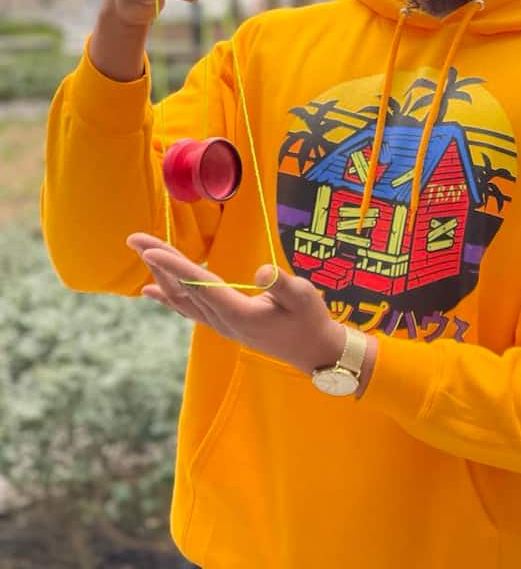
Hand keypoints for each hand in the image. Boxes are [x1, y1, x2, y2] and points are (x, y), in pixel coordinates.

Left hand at [126, 232, 346, 375]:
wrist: (316, 352)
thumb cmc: (311, 320)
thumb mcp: (304, 297)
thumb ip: (283, 285)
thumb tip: (264, 270)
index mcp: (239, 313)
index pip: (199, 284)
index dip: (174, 266)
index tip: (150, 249)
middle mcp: (222, 321)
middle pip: (182, 289)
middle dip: (158, 262)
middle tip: (133, 238)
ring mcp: (221, 325)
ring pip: (181, 299)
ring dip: (160, 275)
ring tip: (142, 252)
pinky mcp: (224, 324)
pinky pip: (187, 309)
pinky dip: (167, 298)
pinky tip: (150, 290)